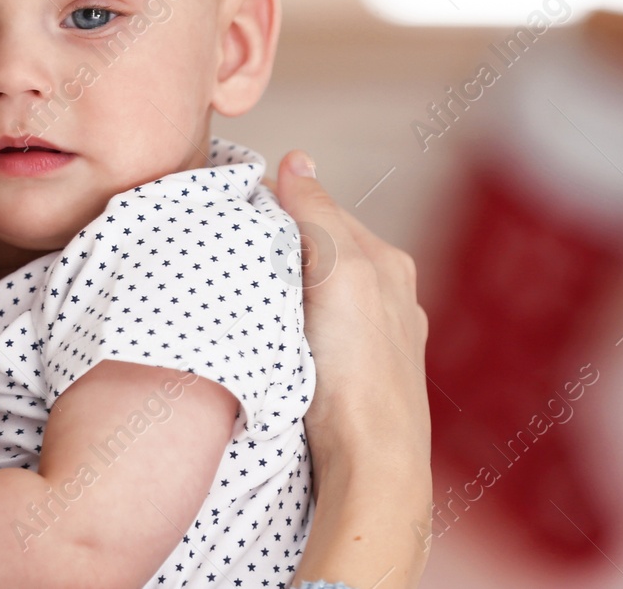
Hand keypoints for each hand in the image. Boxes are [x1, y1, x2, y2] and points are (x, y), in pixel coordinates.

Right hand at [274, 150, 432, 585]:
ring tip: (247, 301)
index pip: (320, 210)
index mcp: (387, 263)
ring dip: (281, 292)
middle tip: (235, 259)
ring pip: (313, 295)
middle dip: (279, 250)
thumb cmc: (359, 368)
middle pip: (317, 252)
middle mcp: (387, 297)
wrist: (370, 464)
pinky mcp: (351, 380)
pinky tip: (271, 341)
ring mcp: (371, 342)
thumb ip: (317, 212)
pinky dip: (288, 327)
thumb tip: (296, 157)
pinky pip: (313, 333)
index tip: (236, 216)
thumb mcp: (340, 270)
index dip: (277, 208)